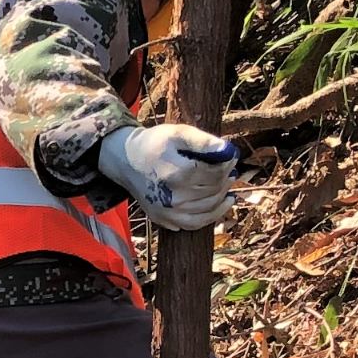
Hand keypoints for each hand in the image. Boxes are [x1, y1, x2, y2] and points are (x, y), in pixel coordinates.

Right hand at [97, 122, 239, 231]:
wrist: (126, 161)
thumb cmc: (154, 144)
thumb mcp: (177, 133)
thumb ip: (202, 140)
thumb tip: (227, 149)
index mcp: (178, 173)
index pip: (215, 174)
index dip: (227, 165)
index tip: (231, 157)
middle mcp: (174, 197)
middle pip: (213, 191)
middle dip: (226, 179)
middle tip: (231, 169)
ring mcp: (169, 212)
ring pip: (209, 208)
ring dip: (223, 196)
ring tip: (228, 184)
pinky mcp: (166, 220)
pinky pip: (196, 223)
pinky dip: (213, 215)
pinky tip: (223, 203)